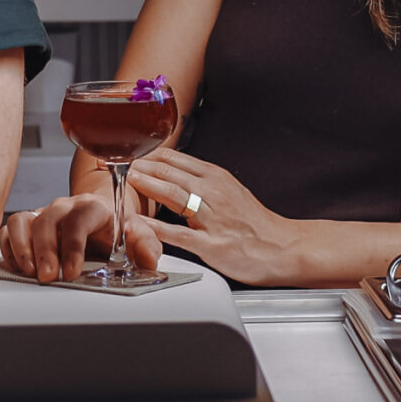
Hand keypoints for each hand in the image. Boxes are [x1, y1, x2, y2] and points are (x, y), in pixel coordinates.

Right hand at [0, 192, 160, 283]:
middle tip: (49, 277)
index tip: (73, 270)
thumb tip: (150, 260)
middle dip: (46, 251)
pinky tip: (20, 266)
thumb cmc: (117, 227)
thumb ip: (146, 245)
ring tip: (31, 272)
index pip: (79, 219)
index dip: (73, 245)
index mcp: (94, 206)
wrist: (103, 219)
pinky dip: (10, 247)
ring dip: (23, 248)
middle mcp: (66, 207)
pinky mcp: (30, 224)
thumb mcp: (138, 234)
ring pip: (23, 221)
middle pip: (47, 220)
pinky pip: (10, 229)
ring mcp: (46, 214)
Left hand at [127, 148, 315, 286]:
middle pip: (170, 172)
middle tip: (115, 164)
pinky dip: (156, 229)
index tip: (127, 154)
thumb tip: (174, 175)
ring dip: (146, 186)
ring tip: (124, 181)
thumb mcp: (231, 192)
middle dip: (140, 167)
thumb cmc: (256, 224)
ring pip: (174, 195)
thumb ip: (203, 183)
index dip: (148, 155)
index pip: (175, 159)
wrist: (284, 247)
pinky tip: (139, 226)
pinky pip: (180, 234)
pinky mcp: (212, 244)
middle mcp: (214, 192)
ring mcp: (213, 218)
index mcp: (216, 178)